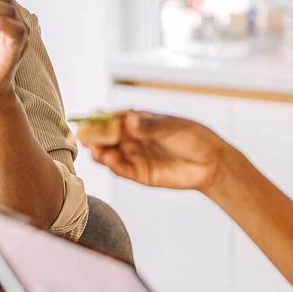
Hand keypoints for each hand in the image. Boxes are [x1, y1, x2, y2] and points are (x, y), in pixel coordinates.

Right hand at [87, 111, 231, 192]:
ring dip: (99, 152)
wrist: (210, 162)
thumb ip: (150, 126)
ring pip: (109, 154)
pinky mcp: (139, 174)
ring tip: (95, 149)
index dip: (97, 118)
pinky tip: (107, 160)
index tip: (87, 118)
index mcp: (136, 120)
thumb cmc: (192, 137)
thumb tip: (129, 121)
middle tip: (82, 136)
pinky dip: (112, 165)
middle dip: (93, 136)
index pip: (111, 117)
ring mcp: (133, 156)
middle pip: (105, 136)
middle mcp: (130, 138)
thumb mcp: (173, 127)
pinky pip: (121, 169)